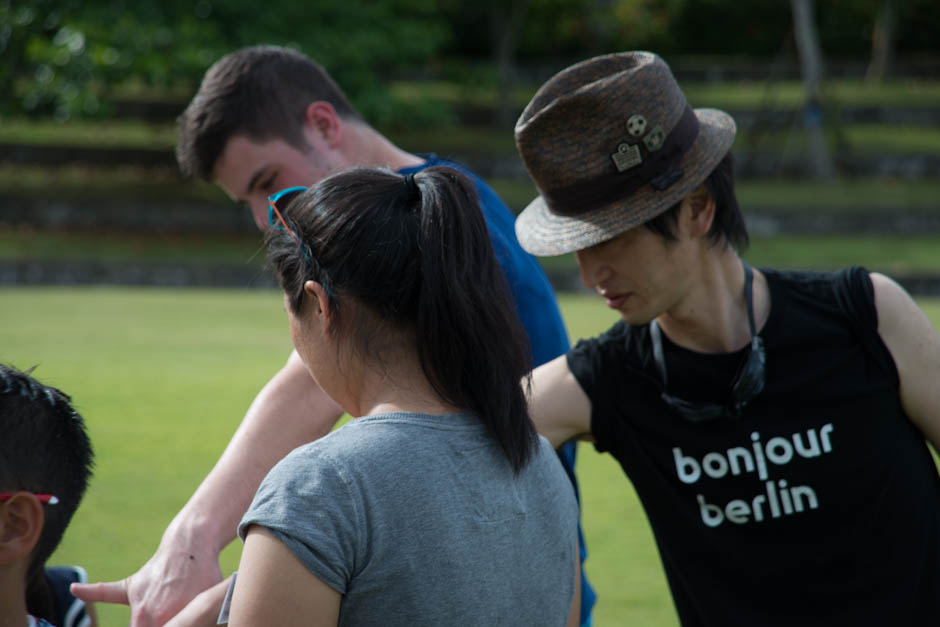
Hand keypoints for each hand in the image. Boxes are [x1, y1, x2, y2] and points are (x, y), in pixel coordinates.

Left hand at [71, 542, 222, 626]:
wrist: (189, 546)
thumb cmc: (158, 570)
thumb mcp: (129, 585)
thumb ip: (100, 592)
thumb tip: (72, 588)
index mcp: (142, 617)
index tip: (147, 619)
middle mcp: (164, 618)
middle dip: (166, 623)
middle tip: (164, 611)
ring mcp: (188, 612)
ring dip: (183, 622)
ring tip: (177, 606)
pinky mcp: (208, 606)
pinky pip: (204, 624)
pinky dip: (200, 622)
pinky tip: (196, 614)